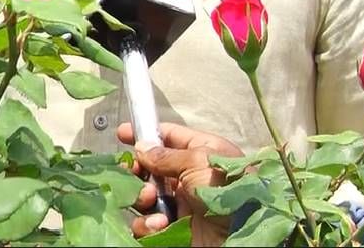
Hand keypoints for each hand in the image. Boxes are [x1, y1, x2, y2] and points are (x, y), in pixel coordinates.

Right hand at [117, 121, 243, 246]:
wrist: (241, 231)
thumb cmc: (226, 188)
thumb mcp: (197, 161)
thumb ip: (166, 155)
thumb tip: (141, 147)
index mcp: (200, 153)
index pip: (168, 137)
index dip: (146, 134)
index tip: (123, 133)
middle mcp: (189, 177)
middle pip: (151, 169)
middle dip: (137, 170)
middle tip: (134, 173)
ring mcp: (181, 204)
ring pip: (145, 197)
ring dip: (141, 197)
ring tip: (149, 198)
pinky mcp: (175, 229)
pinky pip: (149, 225)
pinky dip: (148, 224)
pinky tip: (160, 223)